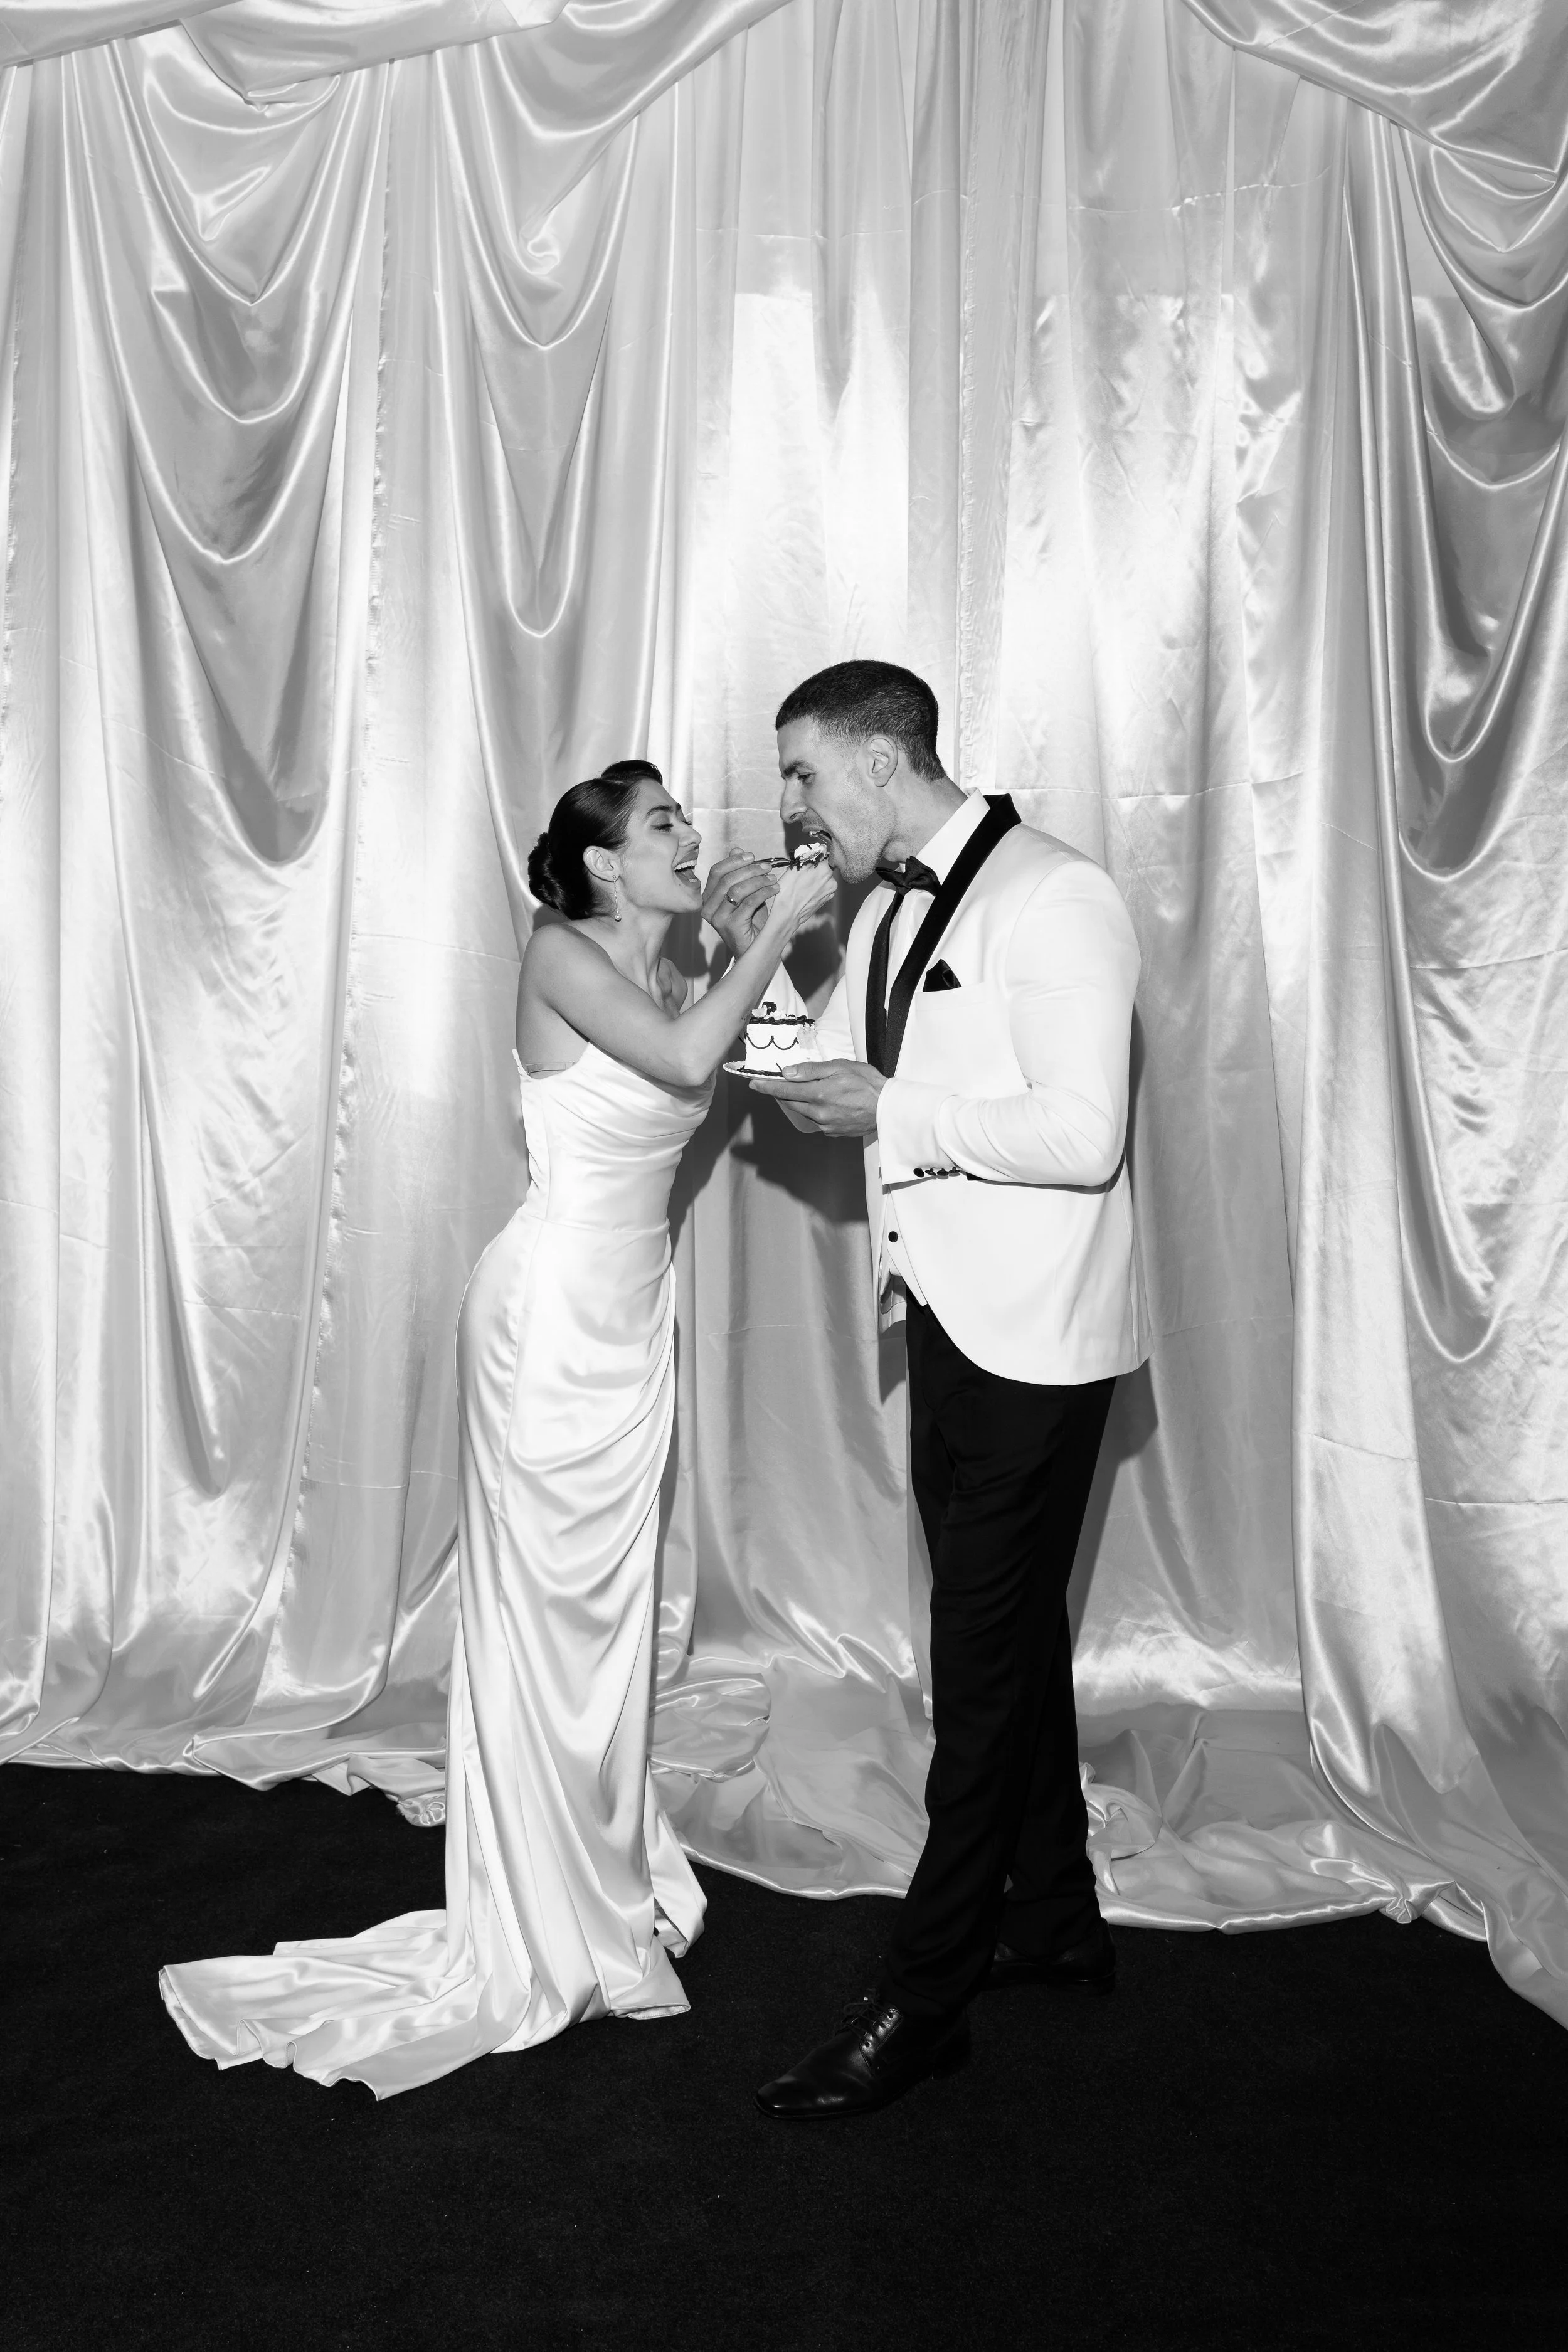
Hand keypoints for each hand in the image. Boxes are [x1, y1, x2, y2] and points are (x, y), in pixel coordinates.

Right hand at [702, 852, 778, 955]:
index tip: (752, 856)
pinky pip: (748, 903)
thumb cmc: (751, 921)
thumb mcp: (745, 894)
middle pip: (726, 879)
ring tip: (773, 879)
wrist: (755, 949)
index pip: (716, 871)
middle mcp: (708, 908)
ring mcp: (717, 918)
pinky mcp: (730, 926)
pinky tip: (774, 890)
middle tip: (767, 867)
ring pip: (737, 890)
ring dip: (759, 881)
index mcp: (708, 897)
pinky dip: (764, 893)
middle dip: (750, 869)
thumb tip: (737, 850)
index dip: (734, 861)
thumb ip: (739, 873)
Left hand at [748, 1058, 884, 1136]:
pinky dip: (816, 1111)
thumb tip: (786, 1073)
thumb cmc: (868, 1082)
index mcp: (818, 1094)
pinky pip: (817, 1121)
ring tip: (812, 1091)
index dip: (767, 1087)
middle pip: (791, 1103)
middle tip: (778, 1084)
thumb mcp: (840, 1067)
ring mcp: (826, 1125)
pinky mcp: (834, 1132)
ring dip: (801, 1102)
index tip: (754, 1084)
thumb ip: (811, 1070)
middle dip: (782, 1094)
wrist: (889, 1108)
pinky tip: (828, 1103)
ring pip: (804, 1112)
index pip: (784, 1091)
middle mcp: (818, 1113)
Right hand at [766, 857, 837, 939]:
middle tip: (802, 874)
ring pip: (823, 879)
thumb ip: (810, 856)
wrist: (788, 914)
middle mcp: (831, 881)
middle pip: (825, 868)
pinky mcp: (826, 900)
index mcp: (825, 870)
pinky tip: (805, 892)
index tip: (808, 861)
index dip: (815, 857)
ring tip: (802, 885)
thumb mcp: (796, 868)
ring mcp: (830, 892)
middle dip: (815, 869)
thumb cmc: (789, 892)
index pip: (825, 856)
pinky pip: (822, 889)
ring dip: (815, 879)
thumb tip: (821, 849)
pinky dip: (815, 888)